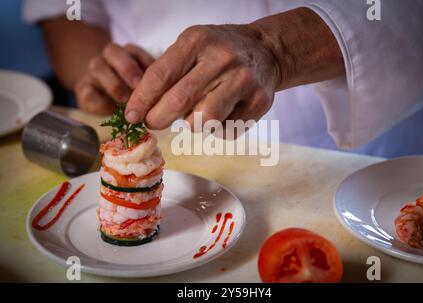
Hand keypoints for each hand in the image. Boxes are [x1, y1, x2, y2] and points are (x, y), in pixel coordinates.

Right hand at [75, 43, 153, 114]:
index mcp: (128, 53)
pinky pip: (87, 90)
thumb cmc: (132, 91)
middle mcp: (109, 57)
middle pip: (113, 52)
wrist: (105, 97)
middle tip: (139, 87)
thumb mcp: (145, 86)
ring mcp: (94, 70)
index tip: (156, 80)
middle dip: (128, 70)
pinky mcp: (82, 88)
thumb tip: (167, 95)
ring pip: (97, 68)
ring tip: (126, 101)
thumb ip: (153, 85)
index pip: (135, 51)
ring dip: (114, 85)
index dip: (145, 64)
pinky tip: (110, 109)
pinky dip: (99, 100)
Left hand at [125, 8, 343, 129]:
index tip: (131, 116)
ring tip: (197, 113)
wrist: (265, 52)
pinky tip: (224, 113)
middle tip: (154, 122)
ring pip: (203, 121)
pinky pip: (226, 131)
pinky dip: (218, 129)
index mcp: (198, 40)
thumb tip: (142, 110)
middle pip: (179, 102)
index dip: (142, 100)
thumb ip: (167, 73)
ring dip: (193, 124)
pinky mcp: (259, 102)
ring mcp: (243, 81)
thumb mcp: (191, 48)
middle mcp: (222, 58)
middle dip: (159, 119)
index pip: (160, 75)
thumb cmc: (218, 53)